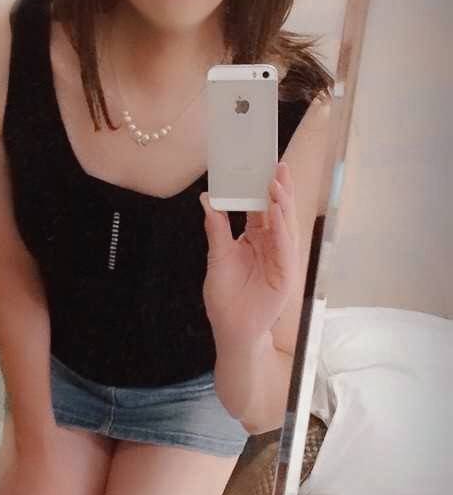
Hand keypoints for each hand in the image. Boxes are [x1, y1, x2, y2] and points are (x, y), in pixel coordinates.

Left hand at [200, 161, 299, 343]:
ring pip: (285, 225)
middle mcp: (272, 245)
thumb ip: (216, 228)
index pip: (262, 208)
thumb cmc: (226, 297)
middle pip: (277, 212)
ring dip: (282, 204)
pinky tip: (275, 212)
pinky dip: (281, 229)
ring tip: (276, 183)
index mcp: (256, 239)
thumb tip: (208, 199)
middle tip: (276, 165)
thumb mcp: (217, 256)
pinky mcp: (286, 274)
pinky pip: (285, 247)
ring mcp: (281, 259)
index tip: (262, 164)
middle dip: (278, 188)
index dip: (262, 187)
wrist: (232, 329)